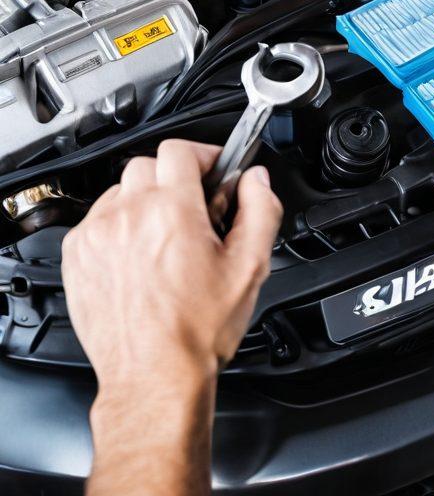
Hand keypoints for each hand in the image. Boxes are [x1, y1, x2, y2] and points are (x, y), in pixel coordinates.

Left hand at [62, 139, 282, 394]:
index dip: (203, 156)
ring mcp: (97, 235)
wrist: (153, 378)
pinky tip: (138, 255)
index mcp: (172, 211)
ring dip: (144, 201)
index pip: (180, 150)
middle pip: (149, 165)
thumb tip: (257, 181)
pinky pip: (97, 219)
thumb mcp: (250, 267)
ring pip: (121, 190)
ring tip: (164, 236)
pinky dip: (117, 226)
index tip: (213, 173)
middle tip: (193, 209)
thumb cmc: (196, 331)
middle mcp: (129, 215)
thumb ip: (261, 210)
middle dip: (175, 180)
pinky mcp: (77, 256)